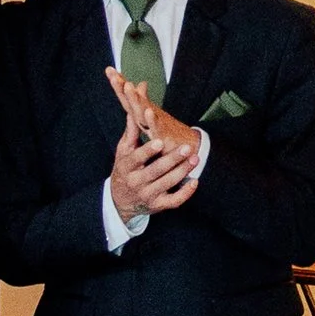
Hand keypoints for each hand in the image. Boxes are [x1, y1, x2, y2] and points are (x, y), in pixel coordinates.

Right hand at [107, 73, 205, 214]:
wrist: (119, 201)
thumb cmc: (124, 169)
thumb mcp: (123, 151)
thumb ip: (130, 132)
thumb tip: (133, 110)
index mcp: (127, 166)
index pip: (137, 158)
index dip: (148, 150)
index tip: (160, 140)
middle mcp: (137, 182)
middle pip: (156, 170)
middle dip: (172, 159)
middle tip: (187, 147)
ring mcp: (148, 195)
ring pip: (167, 183)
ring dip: (183, 171)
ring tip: (195, 158)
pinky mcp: (158, 205)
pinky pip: (174, 201)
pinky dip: (185, 193)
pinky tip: (195, 181)